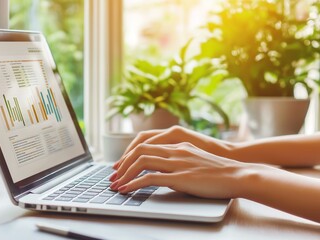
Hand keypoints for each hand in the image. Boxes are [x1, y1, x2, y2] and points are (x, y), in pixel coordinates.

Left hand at [110, 142, 247, 198]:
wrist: (238, 173)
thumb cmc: (219, 169)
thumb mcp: (195, 158)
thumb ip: (180, 159)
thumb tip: (166, 168)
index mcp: (177, 144)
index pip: (145, 143)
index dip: (129, 154)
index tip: (121, 165)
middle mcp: (175, 150)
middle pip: (139, 150)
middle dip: (122, 163)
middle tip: (113, 176)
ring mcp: (177, 162)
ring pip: (142, 162)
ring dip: (125, 173)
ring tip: (116, 184)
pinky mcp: (180, 177)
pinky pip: (150, 178)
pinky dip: (134, 184)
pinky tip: (127, 190)